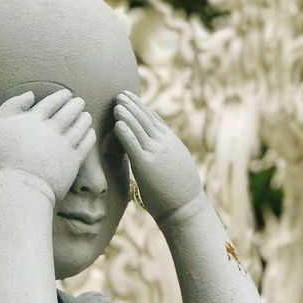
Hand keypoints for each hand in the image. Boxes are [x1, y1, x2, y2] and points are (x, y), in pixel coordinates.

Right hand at [0, 89, 95, 200]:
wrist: (16, 189)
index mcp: (34, 118)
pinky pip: (86, 143)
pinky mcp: (73, 161)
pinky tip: (89, 132)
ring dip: (85, 118)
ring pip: (81, 125)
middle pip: (70, 111)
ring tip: (86, 115)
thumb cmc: (0, 158)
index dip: (61, 96)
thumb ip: (12, 105)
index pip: (52, 101)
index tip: (66, 94)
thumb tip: (30, 95)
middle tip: (79, 102)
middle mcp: (52, 129)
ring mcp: (65, 145)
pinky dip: (89, 135)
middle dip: (76, 104)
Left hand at [114, 91, 201, 221]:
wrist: (185, 208)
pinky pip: (133, 143)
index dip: (143, 108)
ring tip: (116, 103)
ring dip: (126, 113)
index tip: (133, 99)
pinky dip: (125, 131)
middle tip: (121, 94)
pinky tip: (117, 123)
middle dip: (133, 105)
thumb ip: (168, 154)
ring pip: (138, 127)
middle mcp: (164, 143)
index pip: (155, 119)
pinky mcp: (146, 164)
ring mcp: (155, 152)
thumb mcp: (177, 165)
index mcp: (172, 142)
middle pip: (146, 118)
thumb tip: (161, 153)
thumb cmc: (181, 193)